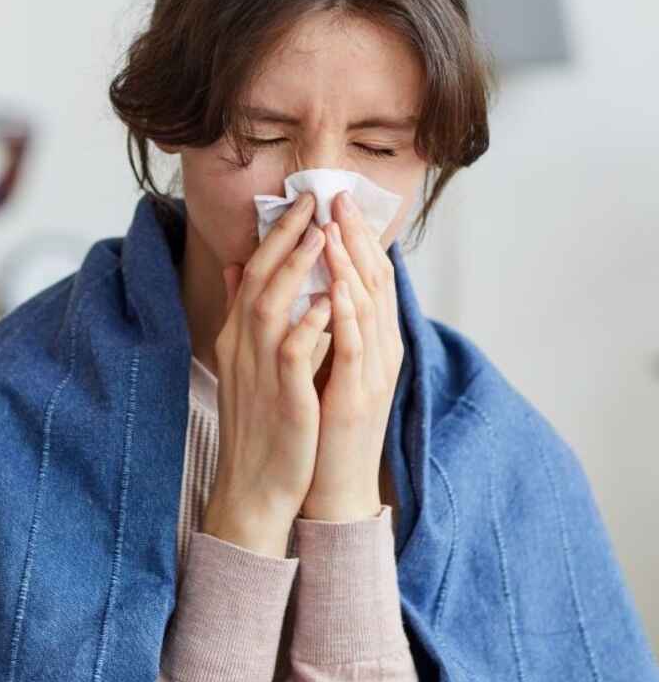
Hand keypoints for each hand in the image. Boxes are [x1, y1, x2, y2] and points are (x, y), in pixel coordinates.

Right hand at [202, 193, 333, 556]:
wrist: (253, 484)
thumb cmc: (258, 422)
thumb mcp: (244, 363)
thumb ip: (245, 313)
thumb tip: (241, 267)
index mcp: (237, 337)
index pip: (254, 274)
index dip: (276, 237)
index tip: (299, 204)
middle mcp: (243, 347)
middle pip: (260, 280)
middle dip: (285, 238)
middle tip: (311, 202)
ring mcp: (260, 371)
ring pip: (273, 307)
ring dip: (297, 270)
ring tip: (320, 236)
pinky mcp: (282, 397)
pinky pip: (294, 352)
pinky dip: (310, 324)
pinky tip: (330, 301)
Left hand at [302, 191, 403, 522]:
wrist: (332, 483)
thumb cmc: (325, 422)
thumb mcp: (322, 364)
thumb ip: (317, 323)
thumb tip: (301, 283)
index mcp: (372, 341)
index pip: (368, 277)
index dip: (354, 237)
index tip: (335, 201)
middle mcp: (381, 350)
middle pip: (375, 281)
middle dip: (355, 237)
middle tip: (339, 198)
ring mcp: (374, 373)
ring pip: (367, 307)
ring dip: (350, 265)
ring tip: (333, 228)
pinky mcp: (360, 396)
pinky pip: (354, 347)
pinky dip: (345, 313)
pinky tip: (334, 286)